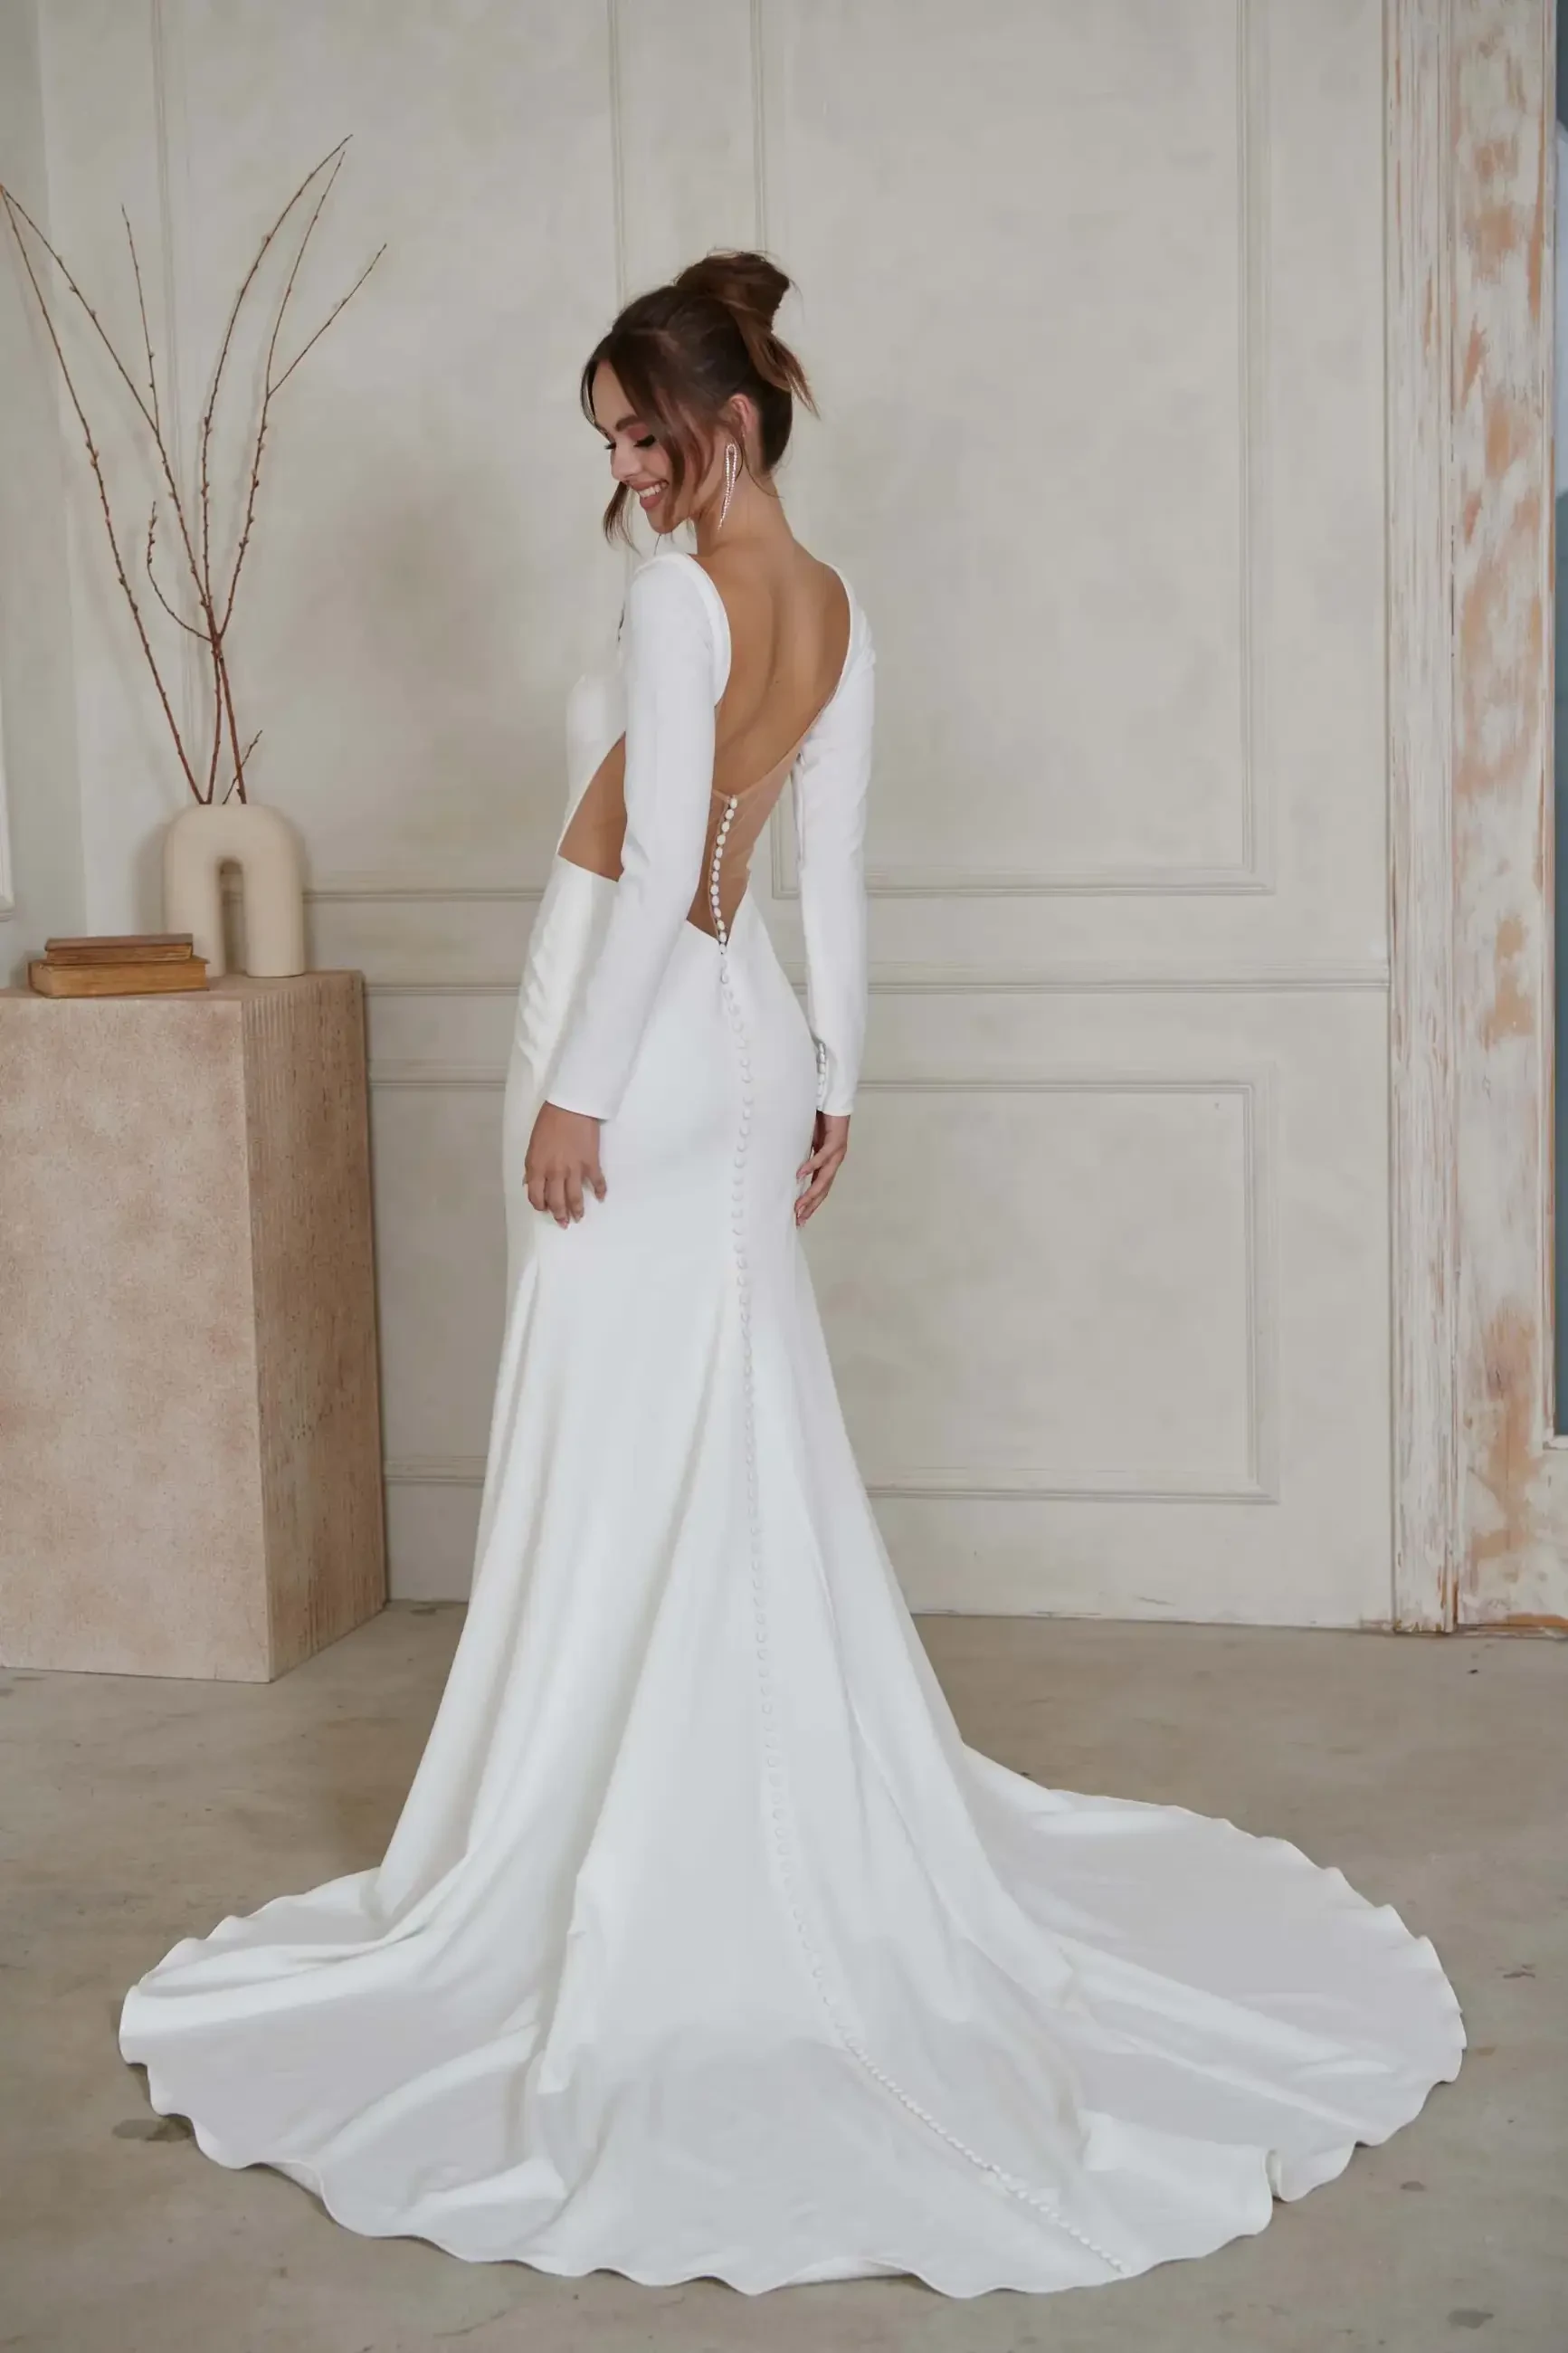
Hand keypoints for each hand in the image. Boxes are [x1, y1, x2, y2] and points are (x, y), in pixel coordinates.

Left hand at [526, 1102, 605, 1225]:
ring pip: (575, 1197)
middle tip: (563, 1222)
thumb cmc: (549, 1122)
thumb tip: (530, 1182)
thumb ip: (532, 1166)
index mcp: (537, 1167)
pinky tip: (601, 1197)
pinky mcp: (591, 1163)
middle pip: (556, 1201)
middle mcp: (555, 1173)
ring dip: (577, 1210)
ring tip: (578, 1217)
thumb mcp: (532, 1145)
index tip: (544, 1209)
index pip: (536, 1196)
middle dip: (559, 1215)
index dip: (540, 1205)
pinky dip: (600, 1191)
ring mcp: (574, 1169)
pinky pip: (596, 1182)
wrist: (571, 1107)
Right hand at [795, 1113, 848, 1223]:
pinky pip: (823, 1157)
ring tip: (800, 1205)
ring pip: (824, 1178)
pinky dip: (812, 1166)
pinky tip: (801, 1174)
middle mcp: (834, 1161)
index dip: (811, 1204)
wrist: (833, 1100)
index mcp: (827, 1163)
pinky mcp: (836, 1141)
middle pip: (823, 1189)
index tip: (800, 1218)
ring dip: (812, 1193)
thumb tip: (786, 1168)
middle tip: (799, 1219)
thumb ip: (801, 1155)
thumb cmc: (820, 1119)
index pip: (819, 1189)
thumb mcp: (808, 1142)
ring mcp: (837, 1153)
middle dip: (811, 1205)